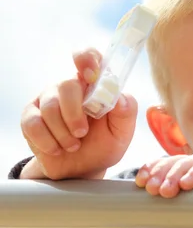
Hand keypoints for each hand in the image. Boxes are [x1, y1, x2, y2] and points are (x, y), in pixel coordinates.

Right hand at [19, 48, 137, 179]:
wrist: (81, 170)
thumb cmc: (104, 145)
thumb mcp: (122, 132)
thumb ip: (126, 112)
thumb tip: (120, 96)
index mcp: (95, 85)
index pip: (88, 57)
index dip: (87, 59)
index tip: (91, 75)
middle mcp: (70, 87)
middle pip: (67, 85)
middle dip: (75, 113)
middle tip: (82, 133)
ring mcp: (48, 100)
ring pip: (50, 106)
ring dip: (64, 132)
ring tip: (74, 145)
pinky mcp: (30, 117)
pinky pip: (33, 123)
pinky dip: (47, 140)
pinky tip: (57, 148)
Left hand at [125, 150, 192, 227]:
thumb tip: (125, 227)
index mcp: (188, 182)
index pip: (166, 169)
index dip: (152, 171)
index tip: (140, 184)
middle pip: (177, 162)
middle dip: (162, 173)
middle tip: (153, 190)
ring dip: (177, 172)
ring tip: (168, 190)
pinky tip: (187, 182)